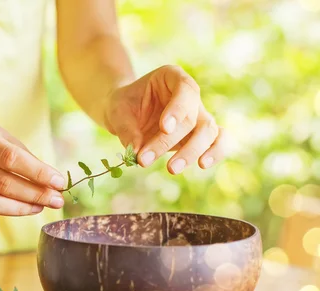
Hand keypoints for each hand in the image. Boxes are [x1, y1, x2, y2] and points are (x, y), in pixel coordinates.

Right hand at [0, 121, 65, 231]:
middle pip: (0, 183)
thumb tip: (52, 183)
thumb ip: (24, 158)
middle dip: (33, 194)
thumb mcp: (2, 137)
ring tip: (38, 208)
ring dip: (16, 209)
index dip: (37, 172)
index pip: (9, 157)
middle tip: (55, 201)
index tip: (58, 183)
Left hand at [104, 65, 225, 173]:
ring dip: (191, 152)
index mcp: (172, 77)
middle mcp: (190, 95)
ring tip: (171, 169)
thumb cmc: (123, 106)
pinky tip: (203, 164)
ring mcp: (197, 114)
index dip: (178, 109)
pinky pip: (218, 140)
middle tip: (144, 159)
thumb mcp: (117, 111)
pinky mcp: (200, 135)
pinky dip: (215, 152)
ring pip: (208, 131)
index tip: (164, 128)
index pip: (184, 89)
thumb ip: (126, 129)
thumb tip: (137, 153)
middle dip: (168, 141)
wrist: (125, 114)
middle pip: (191, 117)